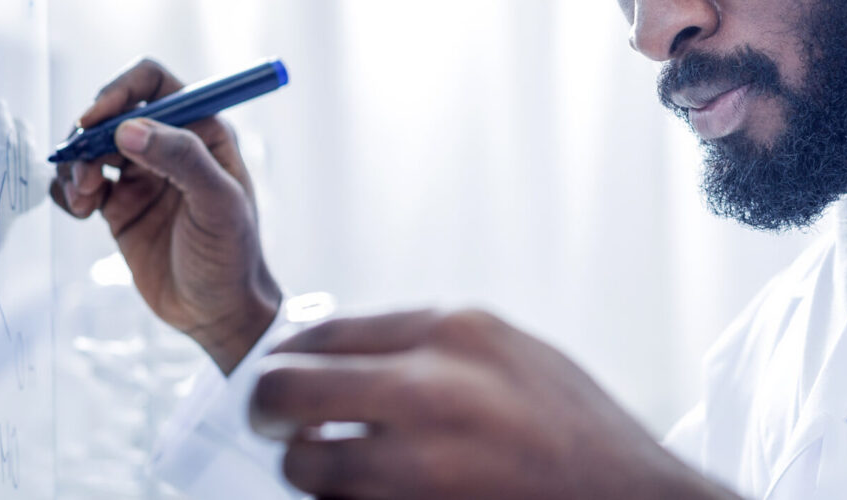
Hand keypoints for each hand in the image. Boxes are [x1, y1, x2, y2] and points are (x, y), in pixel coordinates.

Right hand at [50, 58, 280, 372]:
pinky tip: (78, 212)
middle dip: (88, 137)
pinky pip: (78, 182)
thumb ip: (182, 160)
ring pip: (89, 147)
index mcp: (202, 132)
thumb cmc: (232, 257)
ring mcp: (141, 175)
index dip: (119, 91)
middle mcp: (169, 146)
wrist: (217, 313)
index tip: (94, 120)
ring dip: (75, 166)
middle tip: (87, 176)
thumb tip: (128, 130)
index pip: (152, 82)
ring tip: (83, 201)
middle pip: (111, 113)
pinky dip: (67, 190)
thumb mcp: (218, 205)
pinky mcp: (118, 206)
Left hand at [250, 309, 738, 499]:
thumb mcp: (515, 357)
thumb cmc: (580, 436)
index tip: (280, 373)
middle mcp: (433, 388)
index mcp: (456, 332)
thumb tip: (345, 355)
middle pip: (290, 389)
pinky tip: (368, 498)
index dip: (288, 355)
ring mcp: (425, 464)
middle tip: (270, 426)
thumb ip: (436, 349)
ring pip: (306, 465)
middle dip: (266, 411)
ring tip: (322, 474)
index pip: (326, 331)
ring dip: (305, 473)